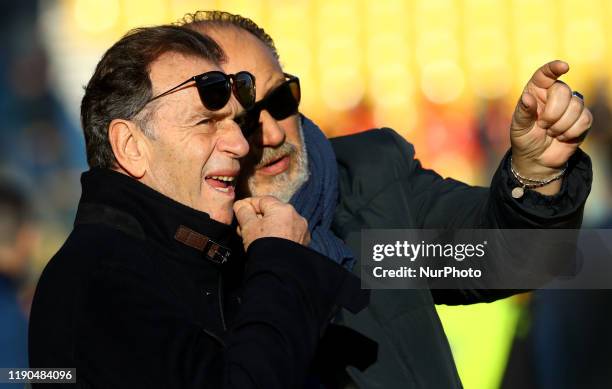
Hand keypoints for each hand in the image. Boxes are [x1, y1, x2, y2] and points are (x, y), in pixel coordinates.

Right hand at [234, 196, 310, 249]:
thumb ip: (243, 211)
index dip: (248, 204)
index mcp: (283, 208)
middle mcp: (296, 216)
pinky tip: (268, 244)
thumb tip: (241, 205)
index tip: (239, 210)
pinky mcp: (304, 243)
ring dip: (267, 227)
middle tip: (244, 227)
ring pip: (280, 223)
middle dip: (256, 218)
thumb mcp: (248, 226)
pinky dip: (278, 236)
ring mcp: (302, 230)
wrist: (278, 270)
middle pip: (272, 212)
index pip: (263, 200)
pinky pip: (288, 234)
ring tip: (254, 237)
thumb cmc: (262, 244)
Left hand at [510, 60, 591, 193]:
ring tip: (550, 132)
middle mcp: (555, 94)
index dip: (554, 68)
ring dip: (561, 125)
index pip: (545, 74)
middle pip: (563, 91)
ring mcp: (571, 106)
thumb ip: (523, 112)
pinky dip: (571, 132)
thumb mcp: (518, 127)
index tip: (563, 66)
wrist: (537, 158)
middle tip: (543, 125)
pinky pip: (585, 119)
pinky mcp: (583, 119)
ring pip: (576, 106)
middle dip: (553, 113)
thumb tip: (527, 98)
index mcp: (536, 91)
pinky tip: (562, 137)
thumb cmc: (524, 139)